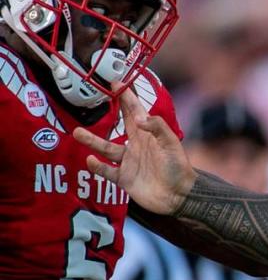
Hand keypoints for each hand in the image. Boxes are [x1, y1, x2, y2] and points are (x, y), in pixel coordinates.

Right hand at [73, 87, 195, 214]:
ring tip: (77, 132)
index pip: (134, 111)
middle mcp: (135, 146)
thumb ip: (157, 127)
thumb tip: (138, 116)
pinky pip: (106, 170)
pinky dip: (97, 166)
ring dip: (92, 141)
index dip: (126, 97)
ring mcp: (128, 162)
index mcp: (147, 134)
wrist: (178, 196)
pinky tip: (90, 160)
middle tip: (90, 101)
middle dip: (104, 114)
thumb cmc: (178, 167)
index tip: (115, 83)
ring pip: (105, 148)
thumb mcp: (171, 143)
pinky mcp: (124, 178)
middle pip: (116, 126)